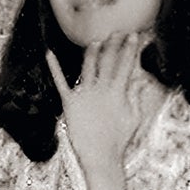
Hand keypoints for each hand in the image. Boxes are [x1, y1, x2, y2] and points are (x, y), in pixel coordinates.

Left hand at [51, 35, 154, 174]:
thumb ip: (136, 97)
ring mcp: (85, 94)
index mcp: (118, 92)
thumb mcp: (134, 118)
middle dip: (113, 43)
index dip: (129, 48)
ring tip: (95, 41)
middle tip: (116, 32)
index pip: (126, 64)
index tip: (133, 35)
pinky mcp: (70, 102)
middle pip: (108, 60)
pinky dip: (54, 66)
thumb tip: (141, 81)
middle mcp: (101, 89)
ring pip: (88, 65)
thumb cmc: (119, 140)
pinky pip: (60, 81)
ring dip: (92, 50)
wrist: (101, 157)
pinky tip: (48, 53)